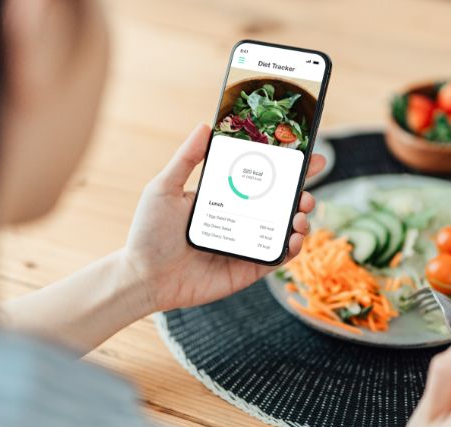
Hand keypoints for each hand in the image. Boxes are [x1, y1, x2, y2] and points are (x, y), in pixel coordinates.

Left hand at [123, 124, 325, 312]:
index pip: (261, 179)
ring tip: (301, 213)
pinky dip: (292, 248)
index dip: (287, 169)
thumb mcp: (165, 188)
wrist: (143, 277)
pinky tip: (294, 238)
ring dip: (301, 220)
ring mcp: (245, 245)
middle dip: (302, 194)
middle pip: (280, 204)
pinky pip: (276, 258)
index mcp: (225, 198)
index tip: (307, 156)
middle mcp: (239, 220)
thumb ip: (186, 159)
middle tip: (306, 191)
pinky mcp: (247, 270)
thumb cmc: (149, 233)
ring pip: (284, 230)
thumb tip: (205, 125)